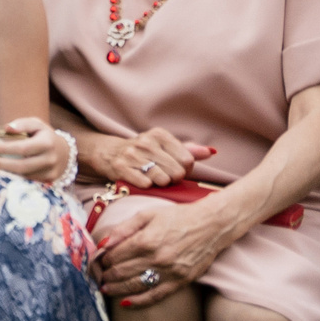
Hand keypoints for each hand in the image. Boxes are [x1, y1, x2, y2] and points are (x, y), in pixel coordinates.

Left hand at [0, 116, 67, 184]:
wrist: (64, 152)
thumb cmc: (45, 135)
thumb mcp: (37, 124)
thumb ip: (22, 124)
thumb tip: (7, 127)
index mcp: (47, 143)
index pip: (24, 148)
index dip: (6, 149)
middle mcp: (50, 159)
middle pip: (22, 166)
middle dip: (0, 164)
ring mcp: (50, 172)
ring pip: (23, 175)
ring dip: (4, 171)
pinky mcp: (48, 180)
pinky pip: (27, 179)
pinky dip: (13, 175)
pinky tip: (1, 170)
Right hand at [91, 127, 212, 187]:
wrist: (108, 153)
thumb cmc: (143, 153)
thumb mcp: (164, 147)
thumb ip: (188, 150)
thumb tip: (211, 152)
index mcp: (159, 134)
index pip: (187, 159)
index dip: (184, 169)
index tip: (175, 168)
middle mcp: (145, 142)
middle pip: (176, 171)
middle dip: (174, 178)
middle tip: (166, 177)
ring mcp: (131, 154)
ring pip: (162, 179)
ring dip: (161, 183)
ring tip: (155, 180)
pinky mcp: (120, 167)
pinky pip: (145, 183)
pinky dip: (147, 186)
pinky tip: (144, 182)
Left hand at [94, 199, 231, 304]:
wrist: (212, 225)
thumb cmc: (178, 216)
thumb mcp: (147, 215)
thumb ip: (123, 229)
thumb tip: (102, 244)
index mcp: (145, 240)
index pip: (114, 256)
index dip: (103, 260)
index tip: (99, 261)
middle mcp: (156, 258)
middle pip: (121, 272)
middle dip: (106, 275)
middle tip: (99, 276)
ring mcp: (169, 272)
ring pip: (135, 286)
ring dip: (116, 289)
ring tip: (105, 288)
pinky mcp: (181, 281)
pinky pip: (156, 296)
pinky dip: (138, 302)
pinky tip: (125, 303)